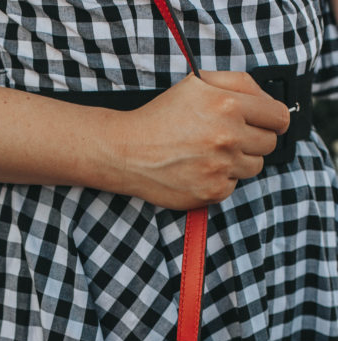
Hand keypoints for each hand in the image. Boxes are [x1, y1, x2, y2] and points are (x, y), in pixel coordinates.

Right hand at [106, 71, 290, 208]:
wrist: (128, 152)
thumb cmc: (162, 116)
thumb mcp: (198, 83)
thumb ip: (239, 83)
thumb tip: (268, 101)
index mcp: (229, 105)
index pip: (278, 117)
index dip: (274, 120)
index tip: (266, 124)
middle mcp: (228, 137)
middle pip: (268, 144)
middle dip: (254, 139)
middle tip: (230, 138)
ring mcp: (220, 168)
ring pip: (254, 167)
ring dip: (239, 161)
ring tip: (212, 154)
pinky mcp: (211, 192)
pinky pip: (233, 186)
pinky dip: (220, 179)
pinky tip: (199, 169)